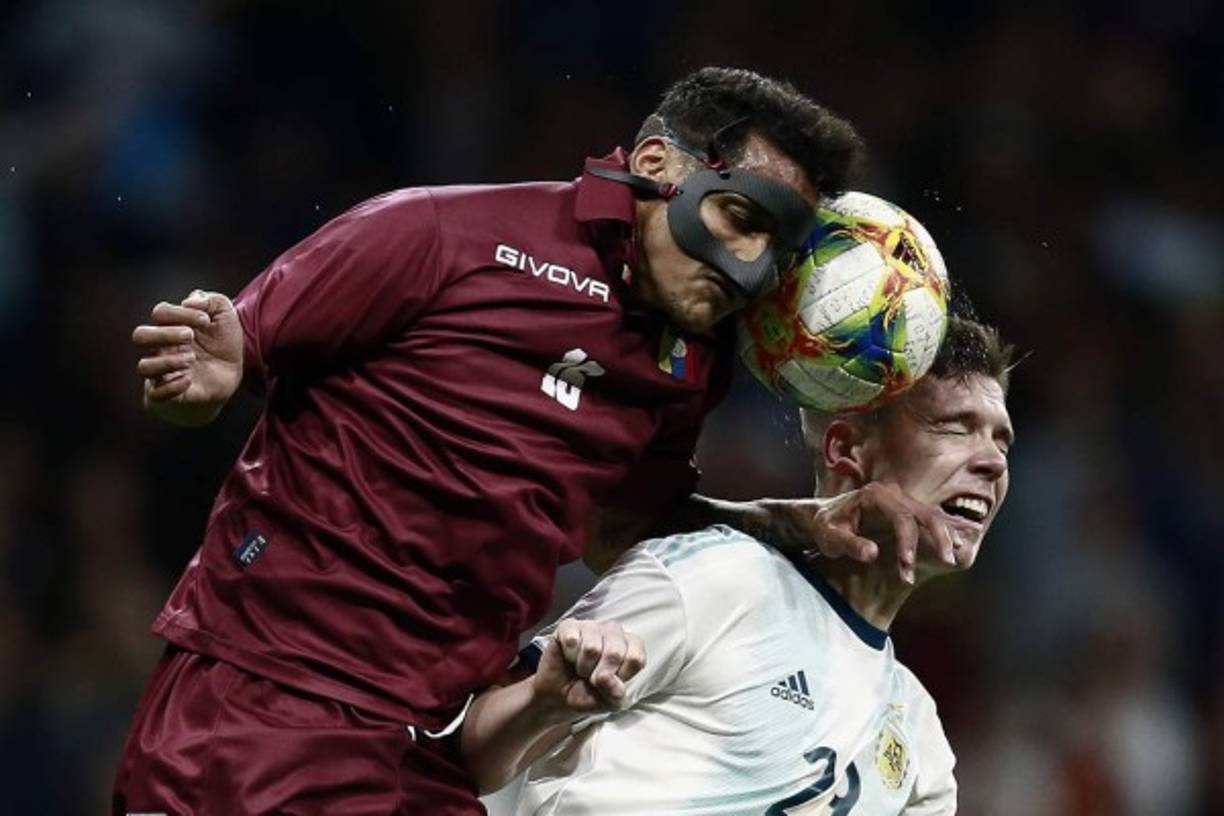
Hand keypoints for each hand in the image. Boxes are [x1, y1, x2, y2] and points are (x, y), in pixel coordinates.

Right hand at [132, 290, 242, 425]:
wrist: (230, 377)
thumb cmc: (222, 344)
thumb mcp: (226, 317)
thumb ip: (213, 300)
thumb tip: (190, 300)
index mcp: (170, 327)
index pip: (160, 312)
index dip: (181, 312)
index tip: (206, 320)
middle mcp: (161, 348)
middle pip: (140, 336)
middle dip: (165, 334)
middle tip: (191, 336)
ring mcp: (163, 372)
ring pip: (143, 367)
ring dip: (168, 361)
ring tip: (191, 359)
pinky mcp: (169, 395)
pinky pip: (156, 394)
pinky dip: (172, 386)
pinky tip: (190, 379)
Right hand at [533, 618, 644, 717]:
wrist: (559, 695)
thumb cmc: (589, 694)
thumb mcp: (608, 703)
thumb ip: (614, 692)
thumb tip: (605, 677)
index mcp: (631, 646)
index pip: (635, 659)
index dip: (620, 677)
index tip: (610, 683)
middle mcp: (614, 631)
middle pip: (614, 653)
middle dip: (599, 675)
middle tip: (592, 679)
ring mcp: (591, 626)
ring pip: (591, 647)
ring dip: (583, 667)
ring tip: (581, 669)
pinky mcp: (569, 626)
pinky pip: (571, 640)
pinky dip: (569, 656)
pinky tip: (569, 657)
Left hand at [763, 484, 957, 584]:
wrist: (824, 516)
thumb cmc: (826, 526)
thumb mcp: (829, 537)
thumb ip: (849, 544)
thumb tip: (872, 553)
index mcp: (874, 495)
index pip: (901, 516)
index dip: (908, 542)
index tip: (907, 567)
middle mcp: (891, 493)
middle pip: (923, 512)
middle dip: (938, 538)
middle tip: (946, 562)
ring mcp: (901, 500)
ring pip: (932, 514)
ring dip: (944, 537)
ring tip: (951, 560)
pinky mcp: (906, 510)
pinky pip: (930, 519)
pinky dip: (944, 533)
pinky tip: (956, 548)